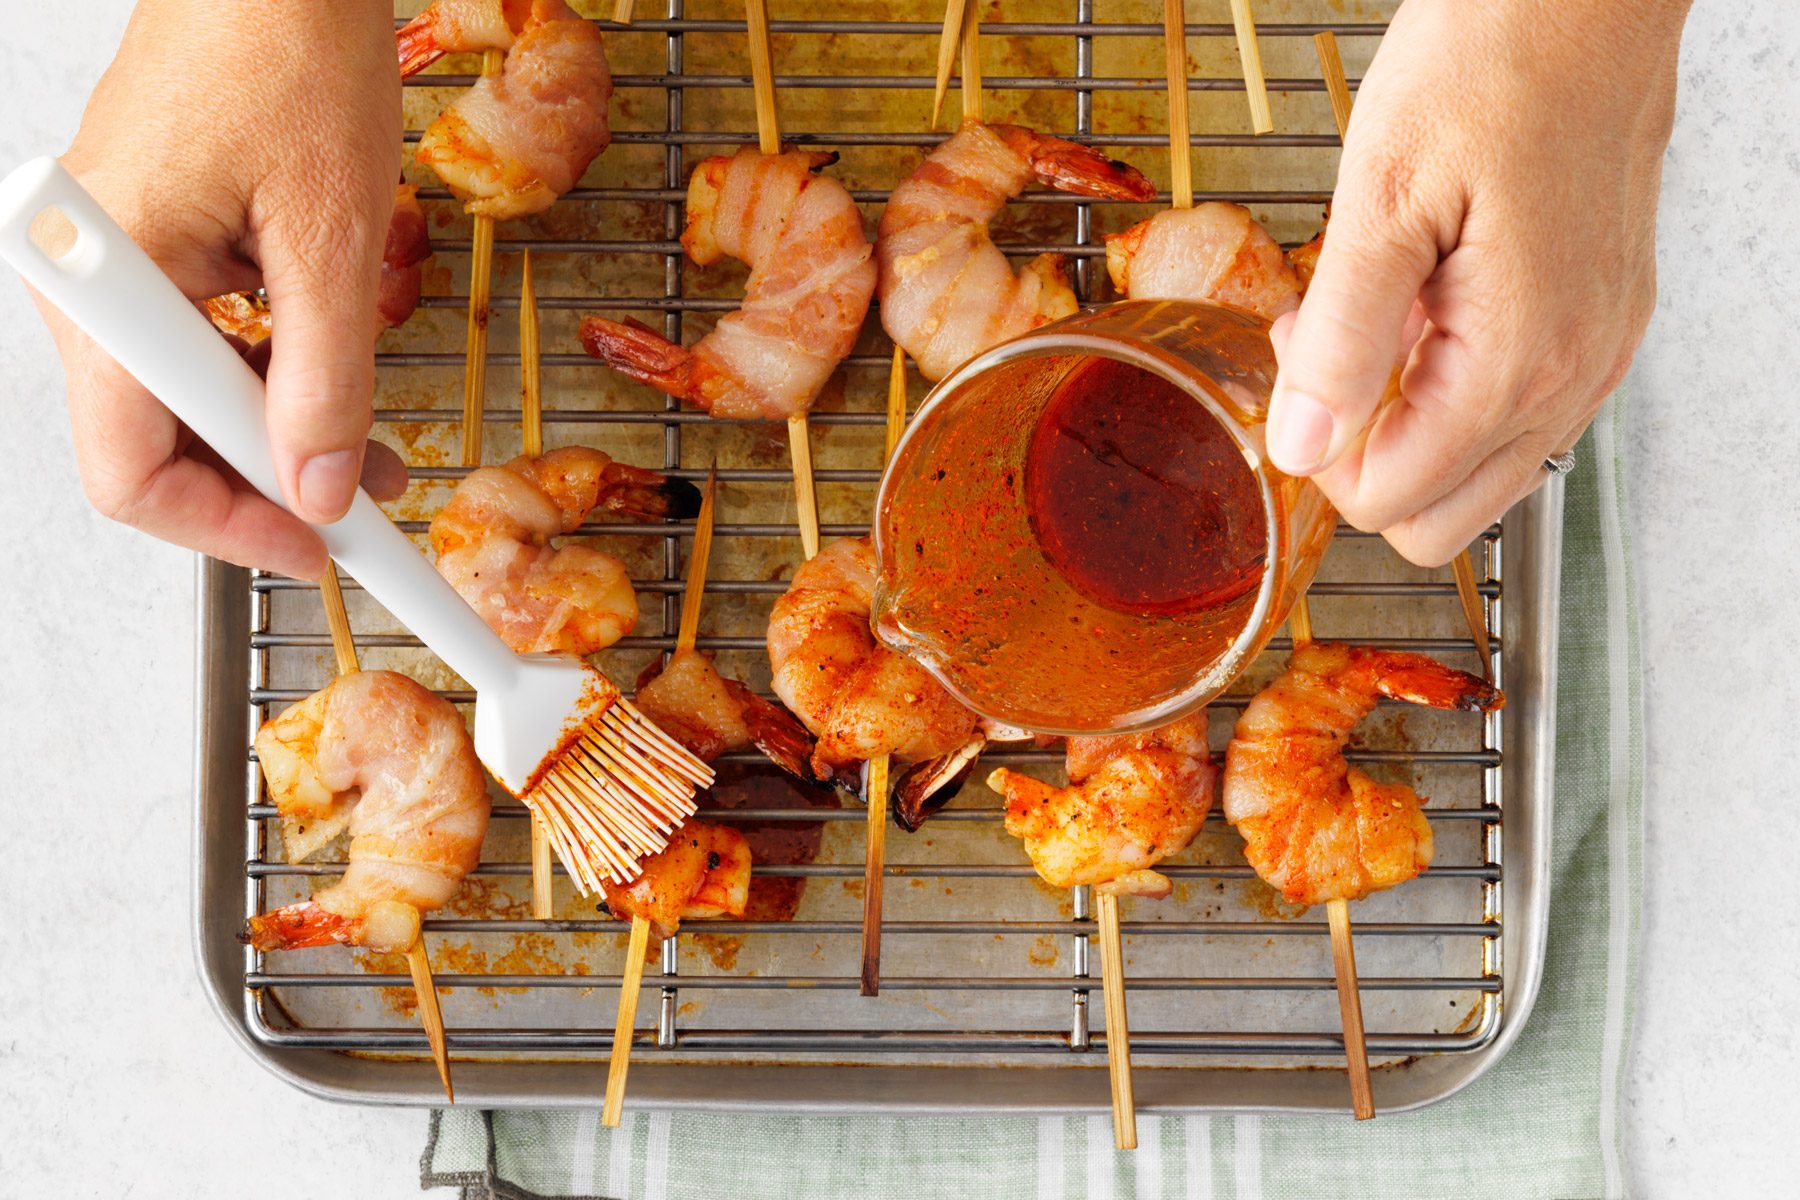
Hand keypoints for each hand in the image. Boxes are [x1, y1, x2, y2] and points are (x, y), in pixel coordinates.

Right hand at [35, 0, 406, 579]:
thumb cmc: (291, 50)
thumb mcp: (332, 236)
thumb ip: (325, 378)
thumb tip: (320, 487)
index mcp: (106, 278)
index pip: (131, 470)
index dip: (231, 529)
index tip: (321, 551)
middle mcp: (89, 277)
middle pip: (153, 442)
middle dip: (265, 483)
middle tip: (365, 503)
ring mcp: (117, 260)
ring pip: (183, 397)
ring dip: (274, 433)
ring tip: (367, 447)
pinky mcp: (153, 240)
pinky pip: (197, 340)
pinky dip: (264, 374)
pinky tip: (328, 380)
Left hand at [1263, 0, 1687, 564]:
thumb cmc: (1492, 65)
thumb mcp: (1379, 202)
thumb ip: (1338, 342)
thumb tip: (1298, 445)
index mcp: (1517, 362)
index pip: (1391, 501)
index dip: (1319, 452)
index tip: (1298, 361)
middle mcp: (1573, 376)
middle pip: (1442, 520)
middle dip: (1362, 461)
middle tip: (1327, 360)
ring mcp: (1597, 354)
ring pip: (1483, 477)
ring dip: (1409, 426)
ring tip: (1379, 319)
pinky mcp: (1601, 322)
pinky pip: (1519, 413)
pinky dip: (1456, 388)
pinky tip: (1430, 305)